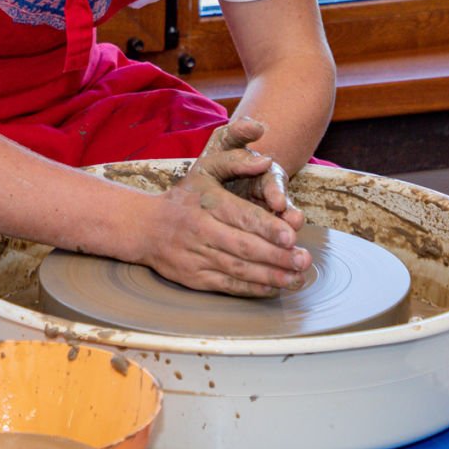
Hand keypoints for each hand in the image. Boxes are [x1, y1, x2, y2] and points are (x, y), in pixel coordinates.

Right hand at [132, 120, 310, 296]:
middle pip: (244, 246)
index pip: (241, 216)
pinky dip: (251, 288)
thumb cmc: (184, 197)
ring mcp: (197, 256)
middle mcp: (202, 230)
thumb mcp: (206, 169)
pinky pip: (227, 285)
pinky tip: (273, 288)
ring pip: (238, 269)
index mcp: (208, 203)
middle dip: (276, 256)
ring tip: (296, 278)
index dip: (267, 228)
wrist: (144, 227)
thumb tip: (266, 160)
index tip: (291, 237)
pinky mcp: (194, 277)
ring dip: (270, 276)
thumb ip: (236, 160)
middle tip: (303, 260)